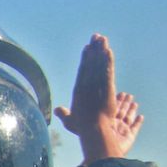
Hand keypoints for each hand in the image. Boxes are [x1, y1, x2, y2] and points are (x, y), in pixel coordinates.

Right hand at [53, 34, 143, 163]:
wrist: (94, 130)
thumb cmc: (82, 127)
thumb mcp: (71, 121)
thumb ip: (64, 114)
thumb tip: (57, 110)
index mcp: (78, 90)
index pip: (82, 70)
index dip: (85, 58)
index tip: (87, 48)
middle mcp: (86, 85)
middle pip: (90, 63)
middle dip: (93, 49)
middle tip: (96, 36)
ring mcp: (96, 86)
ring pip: (99, 65)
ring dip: (101, 50)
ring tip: (103, 39)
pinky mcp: (106, 88)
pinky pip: (107, 71)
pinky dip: (108, 61)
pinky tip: (109, 51)